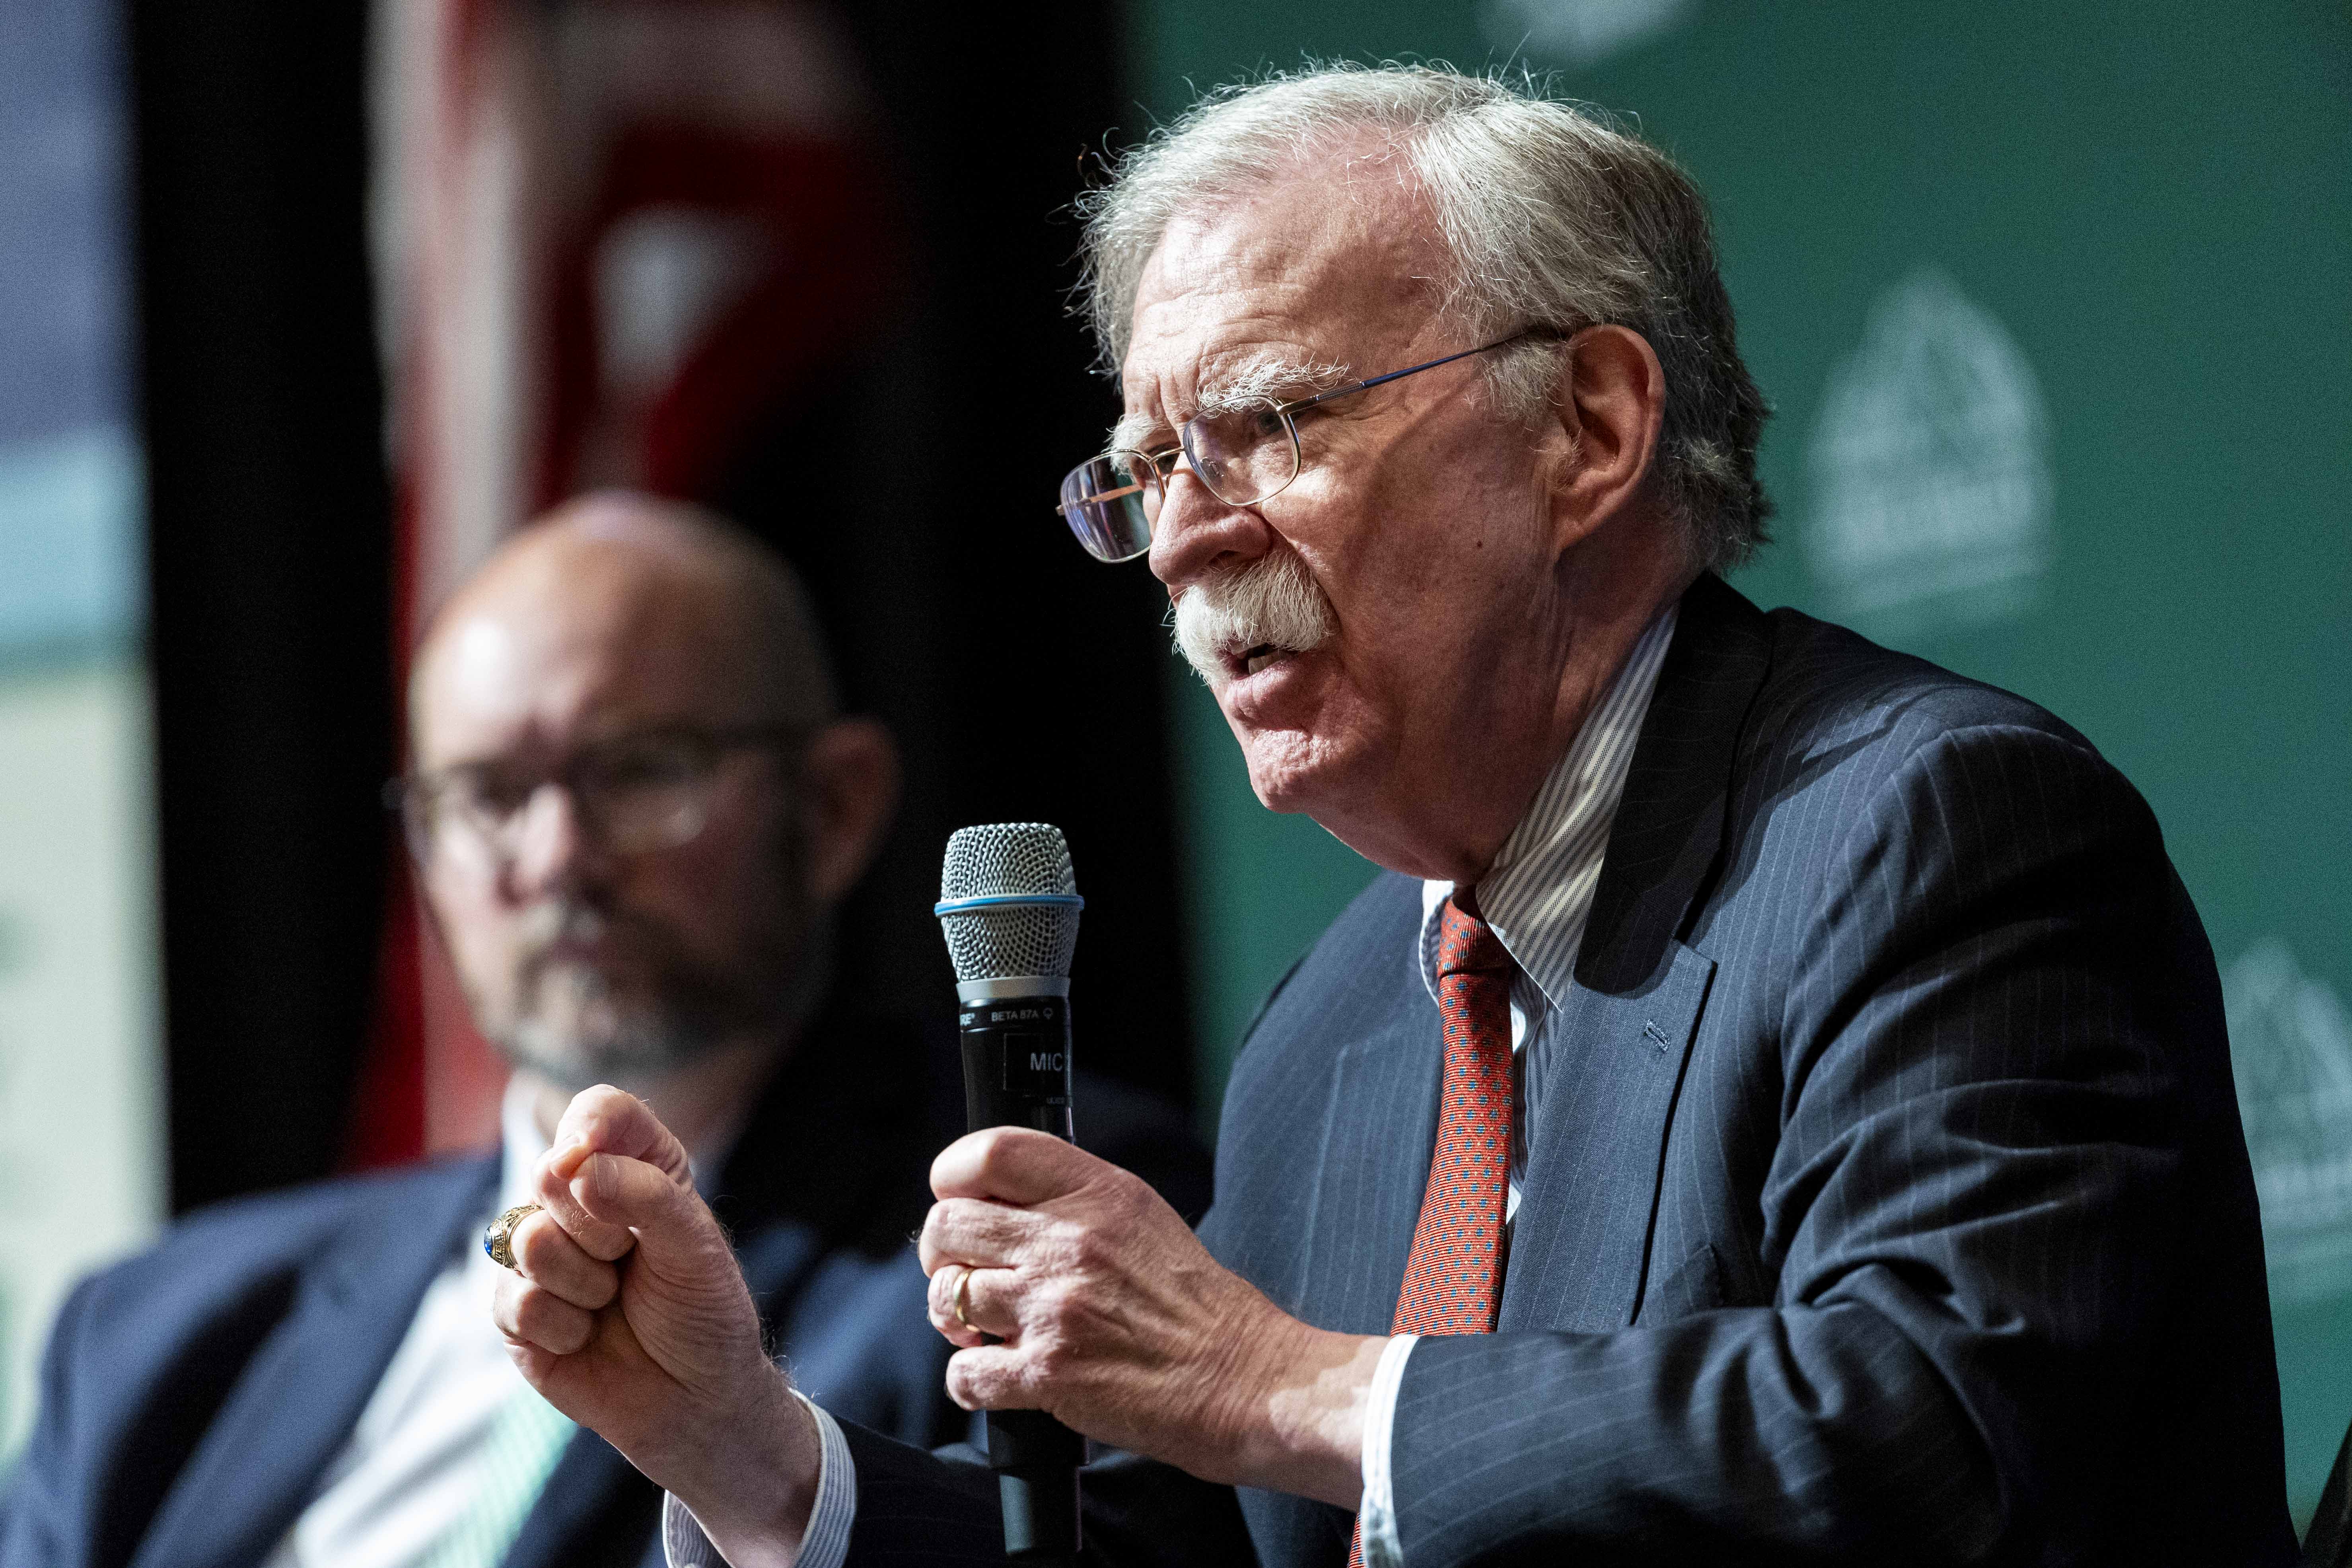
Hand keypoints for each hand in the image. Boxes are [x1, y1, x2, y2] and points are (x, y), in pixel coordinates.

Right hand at [492, 1085, 818, 1565]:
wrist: (697, 1400)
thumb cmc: (704, 1312)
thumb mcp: (696, 1245)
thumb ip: (645, 1194)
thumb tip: (575, 1165)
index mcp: (636, 1169)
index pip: (599, 1113)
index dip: (588, 1126)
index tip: (591, 1157)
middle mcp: (581, 1204)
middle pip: (549, 1173)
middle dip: (597, 1226)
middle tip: (631, 1259)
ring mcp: (543, 1256)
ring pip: (528, 1241)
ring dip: (584, 1283)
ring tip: (614, 1302)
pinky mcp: (517, 1312)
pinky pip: (514, 1301)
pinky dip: (563, 1327)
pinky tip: (587, 1337)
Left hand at [919, 1128, 1384, 1508]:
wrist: (1246, 1379)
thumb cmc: (1198, 1307)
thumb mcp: (1143, 1218)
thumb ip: (1075, 1199)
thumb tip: (999, 1200)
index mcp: (1098, 1194)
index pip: (991, 1151)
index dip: (953, 1174)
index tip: (957, 1199)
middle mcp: (1071, 1242)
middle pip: (948, 1224)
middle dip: (942, 1255)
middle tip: (966, 1274)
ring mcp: (1056, 1308)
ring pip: (947, 1296)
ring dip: (954, 1319)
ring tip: (985, 1331)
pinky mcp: (1049, 1373)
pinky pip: (963, 1374)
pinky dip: (970, 1381)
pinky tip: (998, 1378)